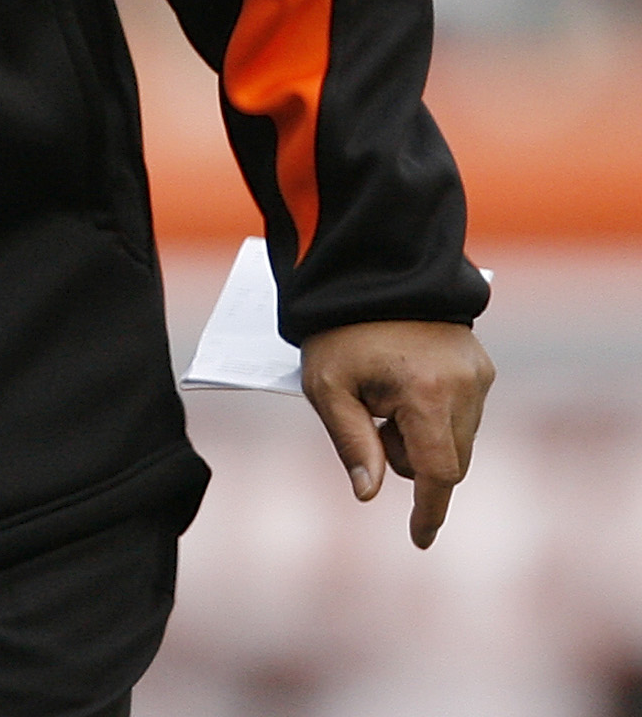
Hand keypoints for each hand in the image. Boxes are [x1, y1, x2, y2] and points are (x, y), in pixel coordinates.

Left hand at [299, 319, 493, 547]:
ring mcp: (479, 375)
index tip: (420, 539)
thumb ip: (351, 443)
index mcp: (426, 394)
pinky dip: (435, 413)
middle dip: (409, 457)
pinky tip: (404, 382)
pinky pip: (463, 411)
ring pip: (457, 438)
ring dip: (422, 434)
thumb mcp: (328, 387)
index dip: (428, 510)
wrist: (371, 272)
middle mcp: (465, 387)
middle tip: (372, 418)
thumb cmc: (339, 331)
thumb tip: (369, 495)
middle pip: (448, 459)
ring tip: (384, 392)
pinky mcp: (482, 365)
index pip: (437, 472)